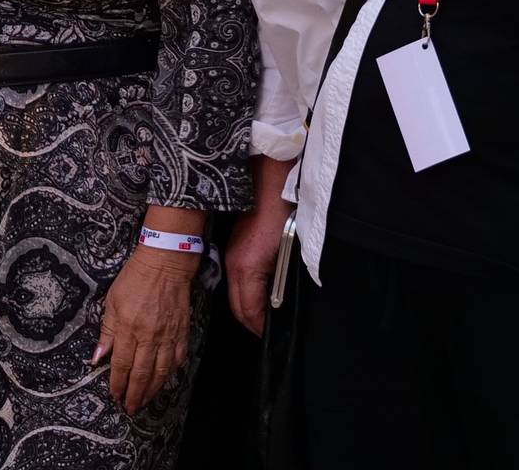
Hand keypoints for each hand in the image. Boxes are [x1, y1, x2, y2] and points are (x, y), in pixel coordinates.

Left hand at [92, 245, 196, 413]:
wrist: (165, 263)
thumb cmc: (135, 278)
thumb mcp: (112, 302)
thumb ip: (107, 331)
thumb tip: (97, 357)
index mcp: (129, 328)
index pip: (121, 364)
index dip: (117, 383)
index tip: (115, 395)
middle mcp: (149, 336)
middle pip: (141, 373)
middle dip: (135, 394)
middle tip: (130, 407)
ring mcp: (168, 335)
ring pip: (161, 371)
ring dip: (152, 389)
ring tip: (145, 401)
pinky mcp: (182, 331)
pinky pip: (177, 358)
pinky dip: (171, 372)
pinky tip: (165, 380)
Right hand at [224, 197, 291, 335]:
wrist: (268, 182)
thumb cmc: (282, 213)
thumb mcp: (288, 252)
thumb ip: (282, 282)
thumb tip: (281, 304)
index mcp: (246, 269)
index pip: (249, 311)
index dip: (260, 328)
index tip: (272, 337)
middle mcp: (233, 265)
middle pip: (237, 307)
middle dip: (251, 323)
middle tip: (268, 332)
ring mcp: (230, 257)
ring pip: (234, 294)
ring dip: (248, 308)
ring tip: (266, 316)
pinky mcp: (233, 249)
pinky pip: (236, 280)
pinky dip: (246, 293)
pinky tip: (262, 293)